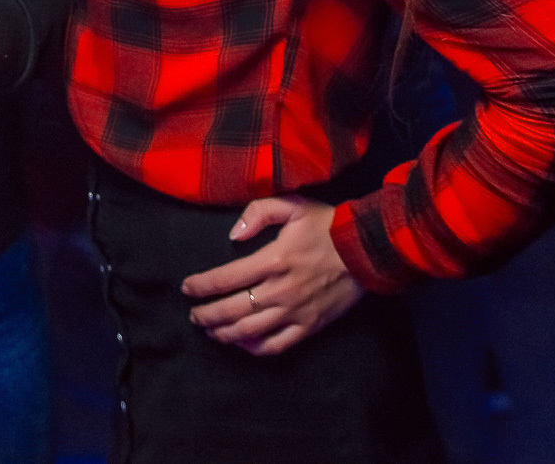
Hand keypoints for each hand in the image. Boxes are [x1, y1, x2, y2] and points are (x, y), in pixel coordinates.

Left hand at [180, 196, 365, 356]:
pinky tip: (243, 344)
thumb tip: (233, 234)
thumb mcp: (293, 206)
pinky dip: (255, 349)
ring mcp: (295, 312)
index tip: (187, 287)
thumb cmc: (328, 226)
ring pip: (250, 332)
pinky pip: (277, 345)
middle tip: (194, 315)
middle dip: (206, 315)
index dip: (201, 285)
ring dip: (225, 334)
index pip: (225, 278)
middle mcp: (280, 290)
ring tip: (211, 331)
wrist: (367, 251)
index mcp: (273, 260)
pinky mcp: (310, 326)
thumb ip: (258, 213)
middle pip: (232, 310)